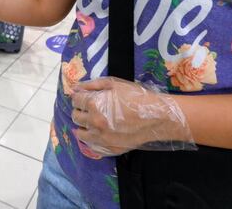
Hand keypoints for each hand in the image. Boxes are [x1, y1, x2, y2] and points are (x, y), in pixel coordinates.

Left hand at [70, 77, 193, 157]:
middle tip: (87, 108)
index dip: (78, 97)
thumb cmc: (136, 96)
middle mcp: (94, 122)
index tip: (83, 97)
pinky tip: (97, 133)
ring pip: (80, 133)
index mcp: (94, 104)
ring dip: (82, 125)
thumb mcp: (114, 84)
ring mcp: (101, 138)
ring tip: (91, 121)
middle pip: (76, 116)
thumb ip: (92, 85)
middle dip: (79, 110)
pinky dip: (91, 139)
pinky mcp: (109, 148)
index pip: (76, 100)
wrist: (156, 116)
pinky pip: (92, 146)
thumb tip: (76, 88)